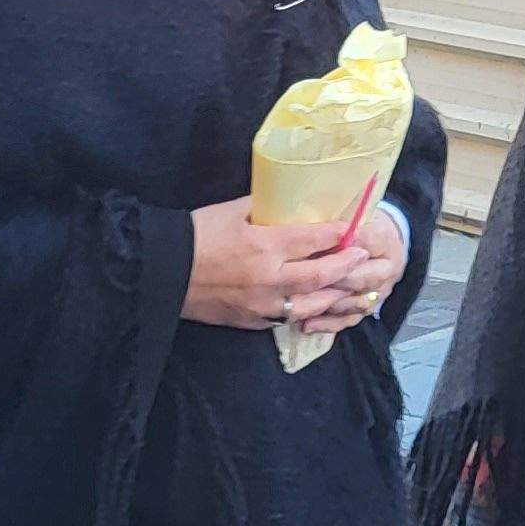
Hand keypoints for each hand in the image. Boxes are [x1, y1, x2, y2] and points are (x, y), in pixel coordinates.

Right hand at [181, 196, 376, 333]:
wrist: (162, 272)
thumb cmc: (194, 235)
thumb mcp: (232, 211)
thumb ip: (264, 209)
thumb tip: (288, 203)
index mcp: (264, 246)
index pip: (314, 239)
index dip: (338, 233)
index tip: (353, 228)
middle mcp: (270, 279)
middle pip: (322, 274)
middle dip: (347, 264)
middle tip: (363, 256)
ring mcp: (262, 305)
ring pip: (312, 304)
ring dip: (334, 294)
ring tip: (349, 285)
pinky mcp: (252, 322)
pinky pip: (288, 319)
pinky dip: (307, 311)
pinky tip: (316, 304)